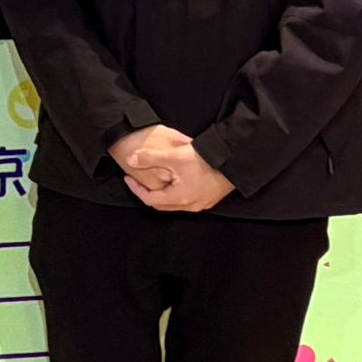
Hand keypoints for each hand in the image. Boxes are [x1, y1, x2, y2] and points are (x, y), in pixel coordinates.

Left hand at [119, 129, 234, 211]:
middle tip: (139, 180)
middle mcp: (191, 205)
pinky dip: (176, 192)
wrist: (233, 161)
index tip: (128, 177)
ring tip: (155, 179)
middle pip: (161, 204)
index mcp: (180, 198)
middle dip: (148, 193)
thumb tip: (131, 160)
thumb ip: (150, 158)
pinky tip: (175, 181)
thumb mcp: (174, 156)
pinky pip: (187, 200)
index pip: (149, 199)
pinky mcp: (209, 199)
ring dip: (163, 193)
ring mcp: (202, 204)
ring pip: (174, 203)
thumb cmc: (206, 160)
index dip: (136, 188)